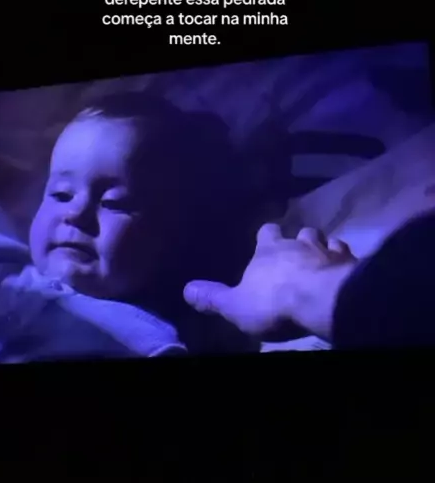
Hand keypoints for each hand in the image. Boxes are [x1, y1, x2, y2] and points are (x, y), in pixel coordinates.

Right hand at [184, 224, 357, 339]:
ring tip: (323, 261)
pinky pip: (349, 256)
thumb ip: (214, 297)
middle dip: (300, 239)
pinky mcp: (351, 263)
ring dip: (324, 249)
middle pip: (302, 232)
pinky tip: (345, 271)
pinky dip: (345, 262)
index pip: (267, 231)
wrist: (322, 301)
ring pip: (327, 240)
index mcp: (270, 250)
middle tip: (299, 252)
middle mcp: (299, 242)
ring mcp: (328, 250)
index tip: (269, 238)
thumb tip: (186, 289)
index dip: (269, 235)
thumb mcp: (237, 306)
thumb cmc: (275, 302)